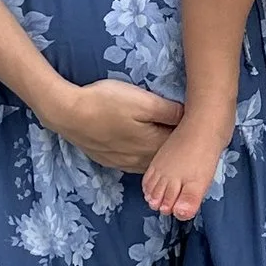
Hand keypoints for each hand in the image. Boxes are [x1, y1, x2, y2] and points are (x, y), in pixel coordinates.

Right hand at [46, 79, 183, 172]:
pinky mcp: (111, 161)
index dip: (191, 135)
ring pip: (151, 163)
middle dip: (177, 148)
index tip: (197, 124)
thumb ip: (170, 111)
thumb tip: (189, 117)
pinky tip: (142, 146)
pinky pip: (135, 164)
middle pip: (167, 158)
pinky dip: (143, 157)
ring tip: (164, 137)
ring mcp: (124, 164)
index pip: (182, 146)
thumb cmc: (107, 103)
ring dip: (159, 155)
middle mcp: (142, 160)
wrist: (68, 113)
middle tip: (184, 131)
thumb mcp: (144, 101)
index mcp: (154, 145)